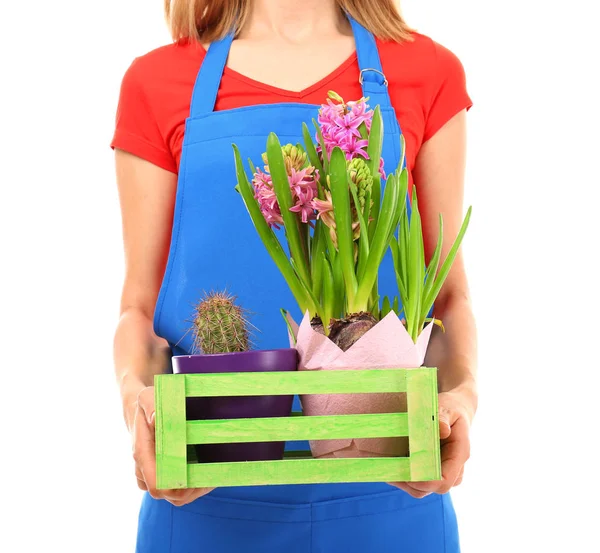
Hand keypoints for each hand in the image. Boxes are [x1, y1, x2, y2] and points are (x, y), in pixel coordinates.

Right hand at [131, 386, 213, 505]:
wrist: (143, 409)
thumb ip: (152, 407)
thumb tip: (158, 420)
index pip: (156, 483)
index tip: (195, 476)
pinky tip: (209, 473)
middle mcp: (147, 469)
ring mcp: (156, 474)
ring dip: (195, 490)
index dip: (176, 485)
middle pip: (169, 494)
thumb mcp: (148, 398)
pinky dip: (195, 486)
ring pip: (176, 496)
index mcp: (142, 454)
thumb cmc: (147, 404)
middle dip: (190, 490)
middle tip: (210, 476)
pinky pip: (180, 491)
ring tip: (212, 476)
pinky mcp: (165, 473)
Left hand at [389, 388, 472, 497]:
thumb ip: (443, 418)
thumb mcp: (448, 408)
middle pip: (432, 488)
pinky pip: (418, 481)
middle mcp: (454, 468)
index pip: (444, 480)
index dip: (425, 481)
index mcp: (459, 454)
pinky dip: (404, 476)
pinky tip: (390, 464)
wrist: (456, 409)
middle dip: (410, 482)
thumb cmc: (451, 408)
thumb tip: (442, 430)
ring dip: (404, 481)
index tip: (406, 473)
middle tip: (389, 469)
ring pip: (423, 488)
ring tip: (386, 467)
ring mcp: (444, 471)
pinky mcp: (433, 469)